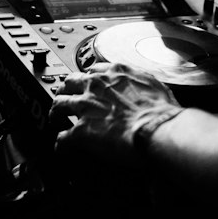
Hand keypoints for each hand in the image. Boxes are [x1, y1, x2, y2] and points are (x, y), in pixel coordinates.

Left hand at [51, 65, 180, 165]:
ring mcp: (85, 106)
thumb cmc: (161, 111)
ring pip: (59, 104)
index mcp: (115, 73)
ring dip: (56, 111)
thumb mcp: (156, 86)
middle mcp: (96, 85)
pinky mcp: (81, 131)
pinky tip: (62, 148)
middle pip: (70, 82)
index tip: (89, 83)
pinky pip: (63, 137)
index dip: (89, 78)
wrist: (156, 129)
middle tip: (66, 96)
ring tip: (55, 118)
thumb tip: (149, 89)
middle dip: (66, 89)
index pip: (94, 70)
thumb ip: (145, 83)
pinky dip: (61, 144)